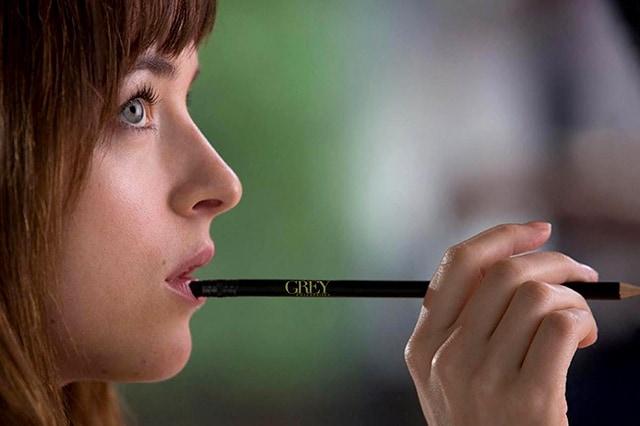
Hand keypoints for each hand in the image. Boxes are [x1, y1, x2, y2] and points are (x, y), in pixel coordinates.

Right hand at [405, 222, 597, 425]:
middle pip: (504, 273)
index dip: (501, 236)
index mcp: (424, 346)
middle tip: (582, 273)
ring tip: (582, 323)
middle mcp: (448, 358)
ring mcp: (484, 379)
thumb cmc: (484, 423)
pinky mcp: (528, 399)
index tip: (537, 229)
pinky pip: (562, 327)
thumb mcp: (452, 377)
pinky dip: (584, 322)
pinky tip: (586, 341)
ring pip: (537, 297)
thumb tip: (513, 266)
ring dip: (574, 300)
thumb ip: (462, 326)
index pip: (457, 265)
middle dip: (554, 261)